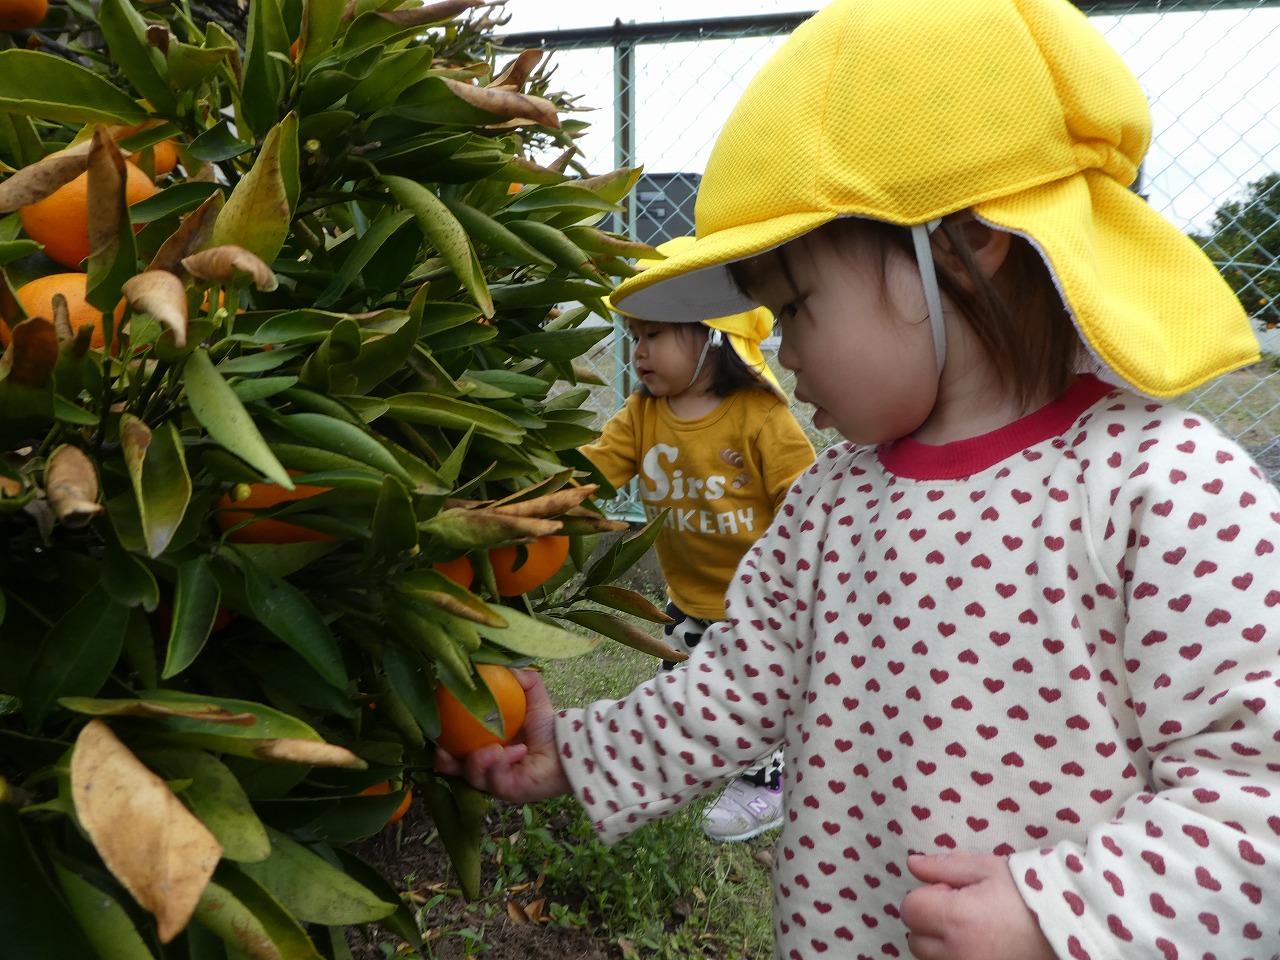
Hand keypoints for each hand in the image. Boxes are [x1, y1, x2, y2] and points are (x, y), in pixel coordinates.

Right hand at [433, 668, 570, 802]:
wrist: (568, 746)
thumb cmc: (547, 725)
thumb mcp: (532, 696)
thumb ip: (521, 677)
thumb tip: (502, 661)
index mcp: (483, 745)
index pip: (453, 747)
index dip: (441, 740)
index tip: (436, 726)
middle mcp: (485, 765)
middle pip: (452, 770)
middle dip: (443, 761)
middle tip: (444, 750)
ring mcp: (494, 781)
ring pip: (471, 776)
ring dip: (478, 761)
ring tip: (495, 748)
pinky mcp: (507, 791)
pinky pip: (495, 779)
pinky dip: (502, 763)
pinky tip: (517, 751)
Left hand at [901, 853, 1055, 959]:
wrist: (1070, 925)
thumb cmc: (1027, 892)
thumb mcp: (985, 869)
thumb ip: (943, 866)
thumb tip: (912, 864)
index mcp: (956, 919)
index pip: (910, 909)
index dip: (927, 896)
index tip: (951, 892)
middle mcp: (959, 953)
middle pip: (916, 939)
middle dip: (929, 922)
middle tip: (962, 910)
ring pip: (931, 959)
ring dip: (941, 943)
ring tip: (973, 928)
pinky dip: (957, 956)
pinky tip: (979, 943)